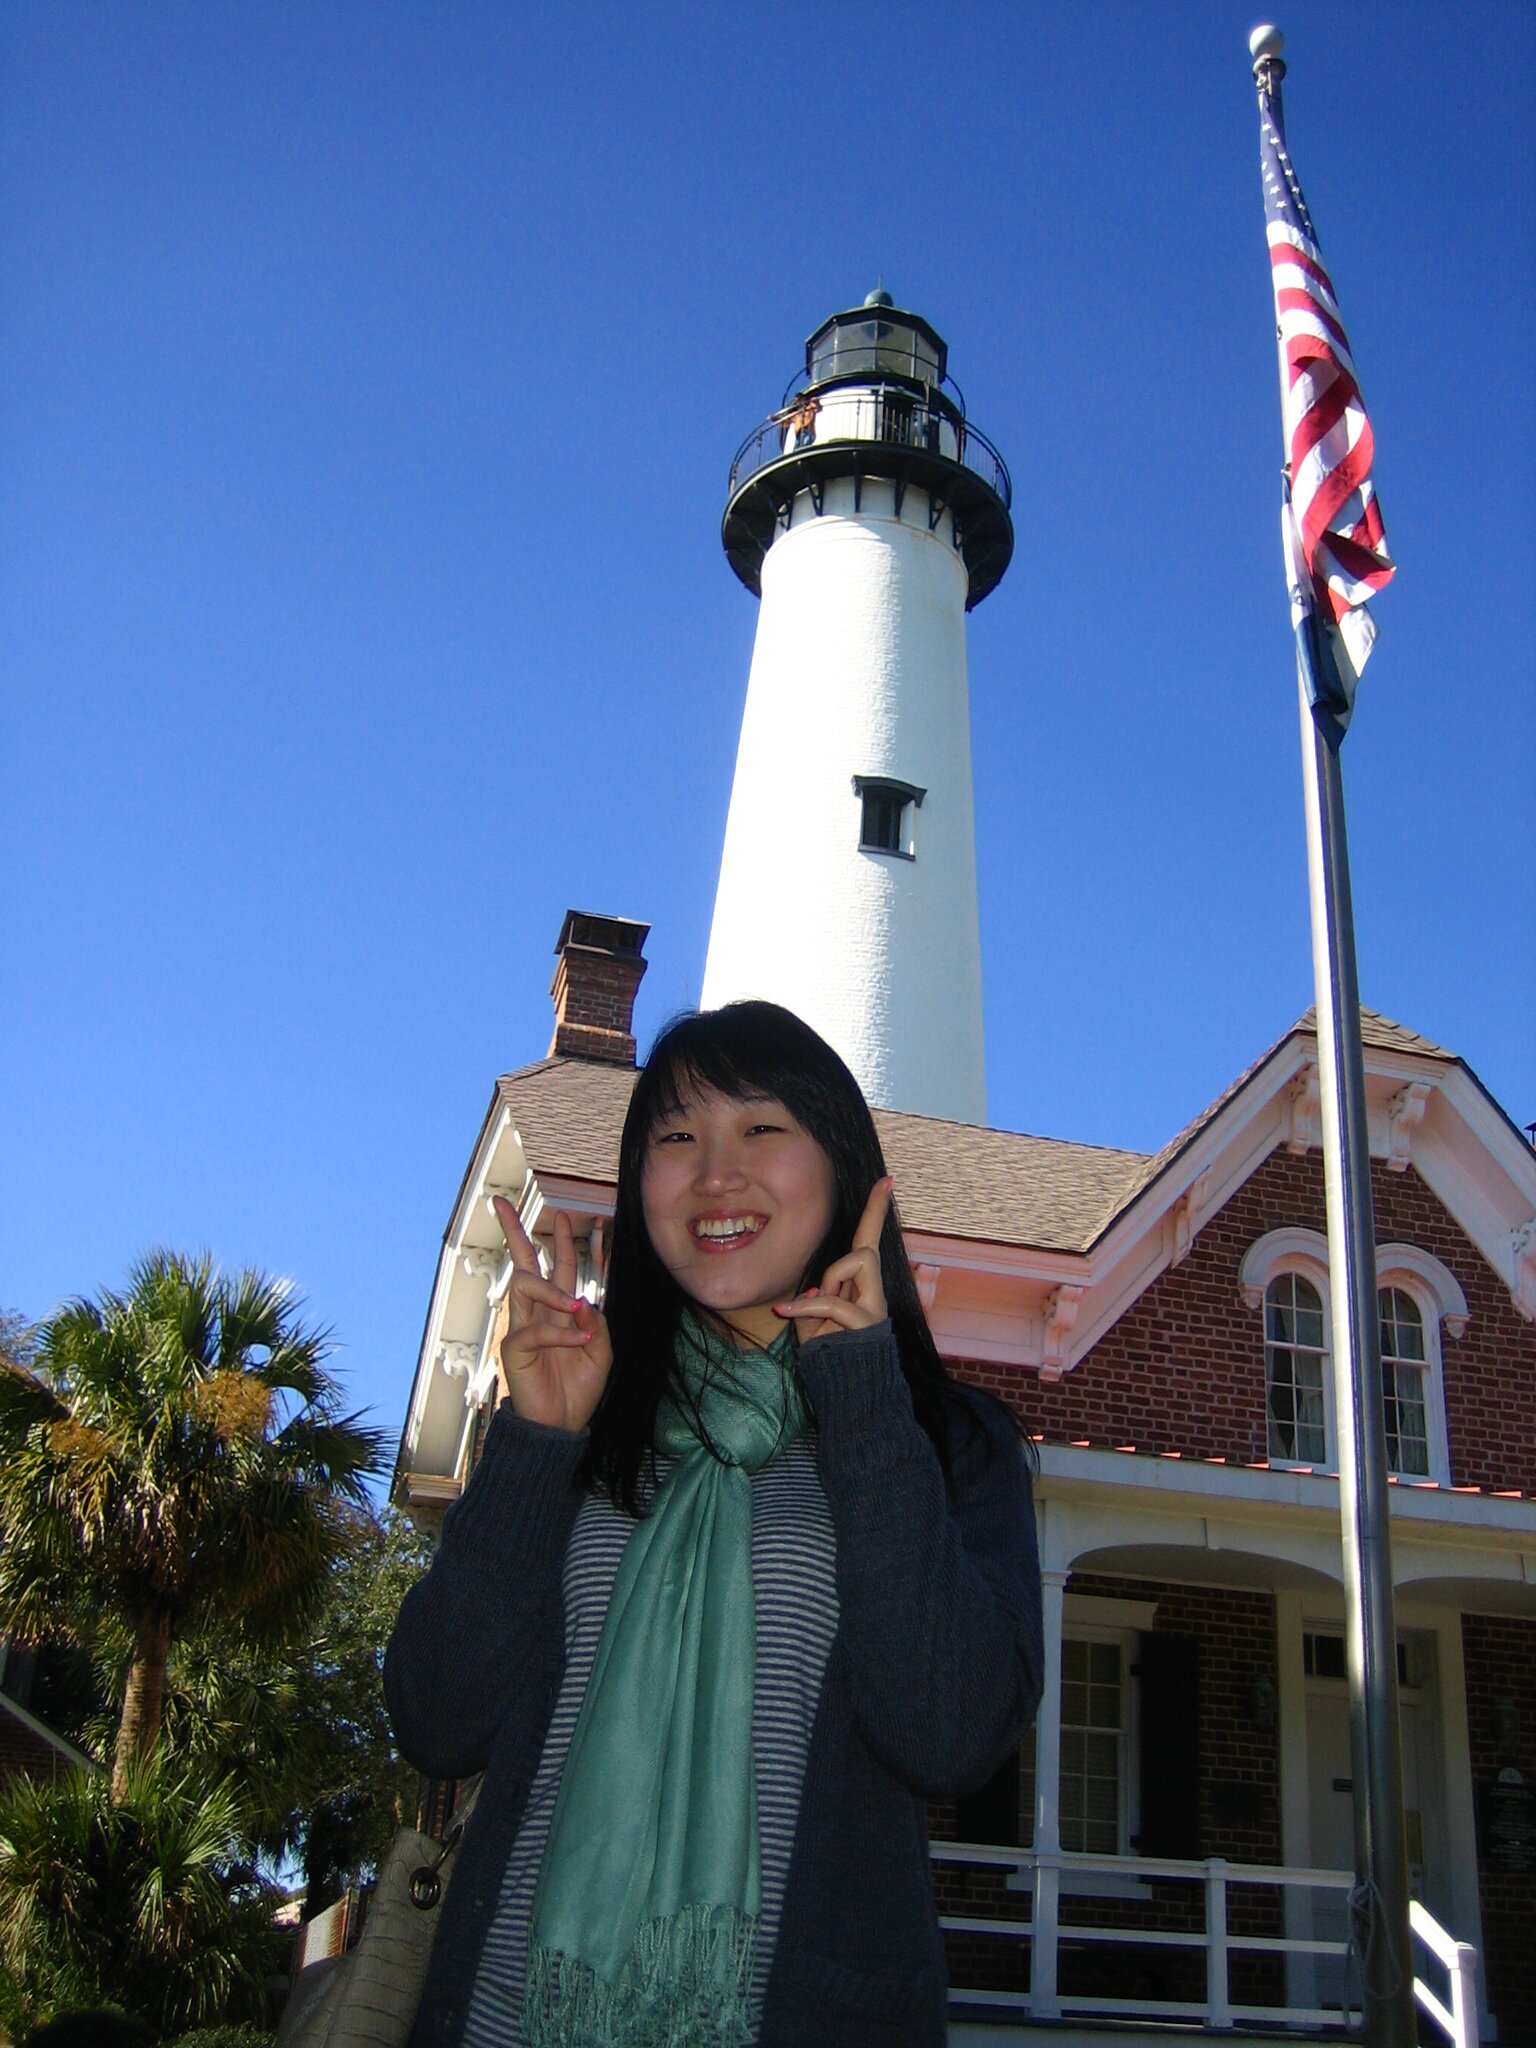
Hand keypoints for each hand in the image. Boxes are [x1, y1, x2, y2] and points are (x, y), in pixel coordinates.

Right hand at [490, 1200, 613, 1433]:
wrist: (562, 1424)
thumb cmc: (579, 1387)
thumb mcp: (602, 1351)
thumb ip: (595, 1323)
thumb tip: (583, 1300)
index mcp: (559, 1309)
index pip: (559, 1267)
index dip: (568, 1243)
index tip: (578, 1216)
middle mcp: (538, 1311)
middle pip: (524, 1263)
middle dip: (514, 1232)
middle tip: (500, 1203)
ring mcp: (522, 1326)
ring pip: (524, 1285)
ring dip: (553, 1289)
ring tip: (576, 1306)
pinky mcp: (514, 1347)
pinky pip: (536, 1329)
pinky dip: (562, 1334)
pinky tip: (581, 1343)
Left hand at [774, 1178, 891, 1343]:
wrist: (848, 1391)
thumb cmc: (829, 1355)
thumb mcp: (814, 1320)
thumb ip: (816, 1298)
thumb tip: (817, 1291)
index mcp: (861, 1288)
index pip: (869, 1241)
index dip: (876, 1210)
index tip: (886, 1180)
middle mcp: (875, 1293)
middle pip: (866, 1248)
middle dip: (838, 1266)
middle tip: (821, 1295)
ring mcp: (875, 1307)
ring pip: (858, 1262)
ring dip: (829, 1283)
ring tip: (816, 1312)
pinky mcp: (867, 1323)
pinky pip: (831, 1301)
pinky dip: (805, 1308)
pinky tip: (785, 1314)